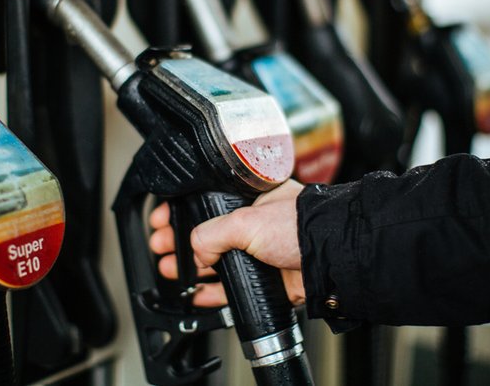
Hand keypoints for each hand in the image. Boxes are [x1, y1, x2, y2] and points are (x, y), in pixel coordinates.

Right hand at [149, 180, 305, 306]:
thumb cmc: (302, 225)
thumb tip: (196, 251)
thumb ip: (211, 234)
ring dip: (190, 267)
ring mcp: (258, 252)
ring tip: (169, 269)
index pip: (205, 203)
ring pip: (215, 262)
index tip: (161, 220)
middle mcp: (253, 224)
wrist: (330, 259)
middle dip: (178, 240)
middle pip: (205, 233)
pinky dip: (210, 291)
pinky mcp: (264, 279)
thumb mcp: (246, 220)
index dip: (180, 211)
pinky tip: (194, 291)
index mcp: (248, 198)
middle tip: (159, 245)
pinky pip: (230, 287)